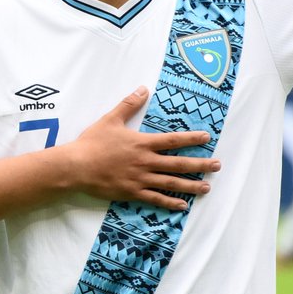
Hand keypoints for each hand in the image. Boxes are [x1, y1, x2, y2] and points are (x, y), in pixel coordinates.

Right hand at [66, 86, 220, 209]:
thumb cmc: (92, 142)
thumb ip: (129, 104)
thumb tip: (143, 88)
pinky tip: (182, 205)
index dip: (191, 139)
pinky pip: (155, 199)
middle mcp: (145, 162)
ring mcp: (140, 179)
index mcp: (142, 143)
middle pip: (178, 164)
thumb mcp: (110, 119)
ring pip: (170, 183)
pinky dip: (169, 202)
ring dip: (190, 186)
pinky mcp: (132, 193)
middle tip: (217, 166)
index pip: (172, 140)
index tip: (207, 138)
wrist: (76, 166)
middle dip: (200, 165)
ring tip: (206, 187)